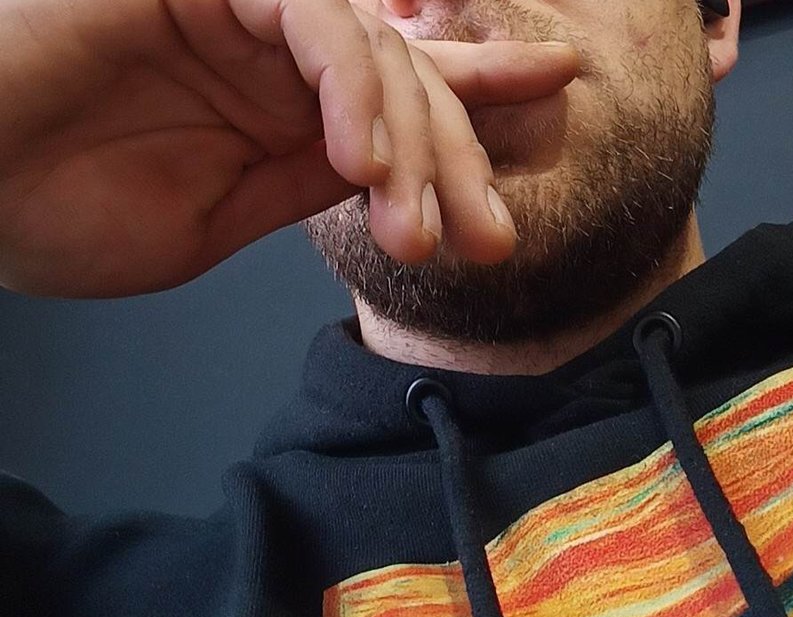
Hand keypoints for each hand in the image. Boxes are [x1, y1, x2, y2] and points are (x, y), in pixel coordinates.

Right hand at [0, 0, 577, 296]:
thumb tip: (395, 169)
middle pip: (406, 82)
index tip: (556, 85)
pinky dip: (348, 88)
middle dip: (458, 162)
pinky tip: (358, 160)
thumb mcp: (220, 218)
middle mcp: (274, 50)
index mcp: (285, 106)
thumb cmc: (58, 205)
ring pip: (372, 53)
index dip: (482, 85)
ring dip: (408, 147)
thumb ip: (305, 180)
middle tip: (488, 239)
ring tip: (413, 230)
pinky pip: (311, 17)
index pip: (402, 88)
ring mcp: (240, 10)